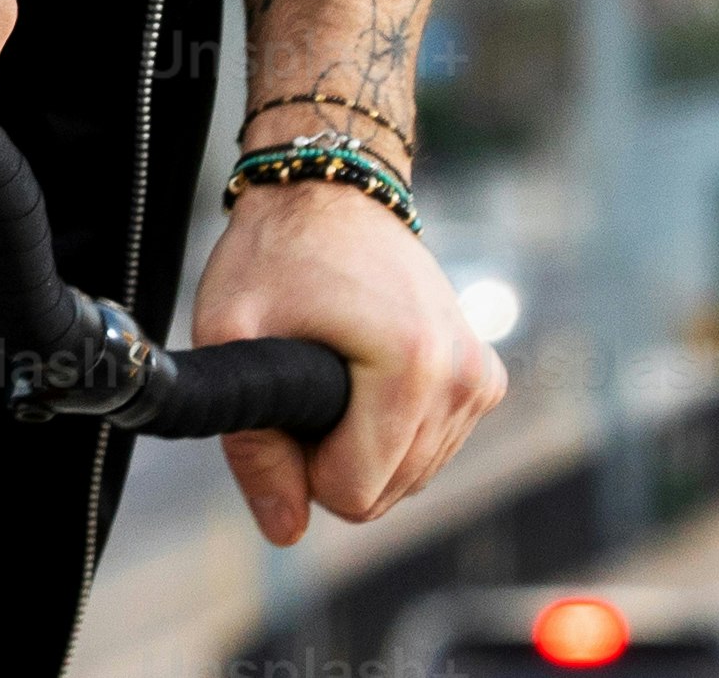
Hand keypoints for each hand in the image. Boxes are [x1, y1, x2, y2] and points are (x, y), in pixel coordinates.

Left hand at [188, 172, 502, 544]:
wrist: (331, 188)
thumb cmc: (274, 253)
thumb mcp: (232, 335)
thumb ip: (253, 446)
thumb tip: (286, 530)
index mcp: (411, 366)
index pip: (353, 492)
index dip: (303, 460)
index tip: (289, 395)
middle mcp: (463, 376)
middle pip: (385, 493)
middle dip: (334, 455)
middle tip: (307, 376)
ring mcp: (481, 377)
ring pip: (409, 478)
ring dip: (363, 442)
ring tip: (338, 364)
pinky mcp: (486, 376)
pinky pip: (431, 449)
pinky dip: (393, 429)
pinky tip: (368, 371)